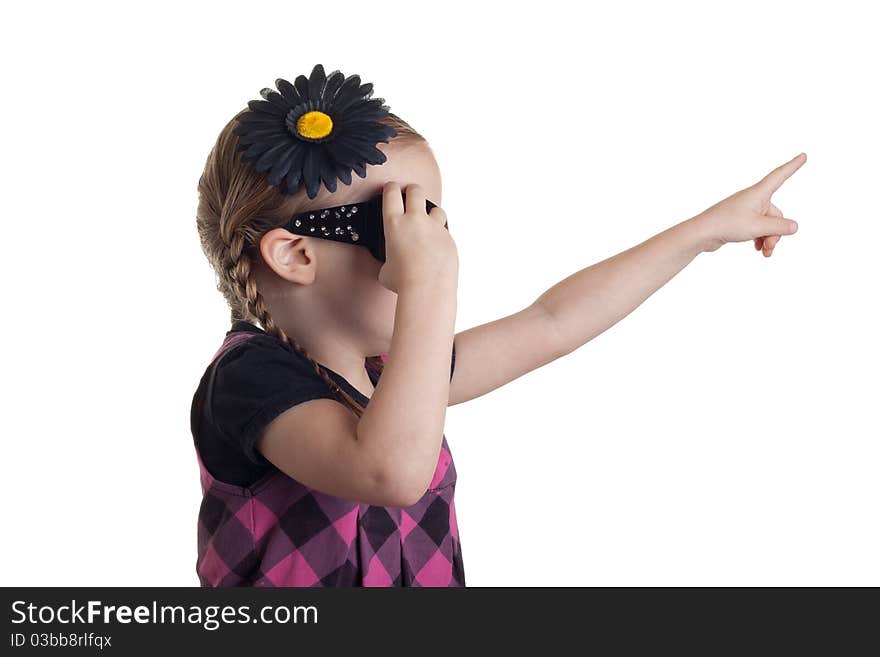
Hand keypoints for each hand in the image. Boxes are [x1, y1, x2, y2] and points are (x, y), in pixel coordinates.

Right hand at [378, 181, 457, 293]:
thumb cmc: (404, 281)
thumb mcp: (385, 270)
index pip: (391, 193)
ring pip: (435, 209)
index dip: (391, 188)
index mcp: (395, 224)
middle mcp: (416, 220)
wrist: (428, 287)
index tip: (391, 190)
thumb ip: (388, 261)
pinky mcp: (449, 238)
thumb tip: (391, 267)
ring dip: (430, 213)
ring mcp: (435, 228)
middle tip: (410, 196)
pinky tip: (435, 249)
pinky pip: (445, 232)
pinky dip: (439, 237)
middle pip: (415, 190)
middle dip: (412, 191)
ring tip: (426, 224)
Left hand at [691, 152, 805, 255]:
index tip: (803, 155)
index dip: (793, 166)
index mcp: (758, 193)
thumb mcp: (758, 227)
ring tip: (765, 253)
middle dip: (776, 232)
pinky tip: (757, 249)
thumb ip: (780, 227)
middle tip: (769, 248)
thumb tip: (794, 227)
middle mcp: (753, 199)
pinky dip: (760, 238)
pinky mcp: (740, 220)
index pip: (779, 175)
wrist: (702, 233)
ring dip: (769, 239)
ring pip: (768, 224)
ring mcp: (746, 210)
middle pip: (776, 214)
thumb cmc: (727, 224)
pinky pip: (758, 228)